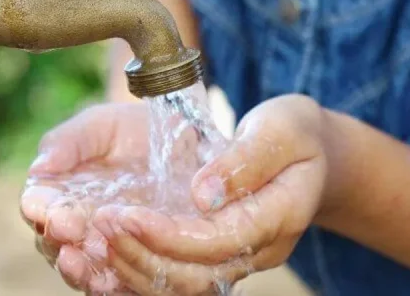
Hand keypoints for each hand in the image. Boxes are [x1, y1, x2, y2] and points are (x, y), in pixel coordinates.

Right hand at [20, 102, 156, 292]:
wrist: (179, 141)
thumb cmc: (130, 129)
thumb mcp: (100, 125)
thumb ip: (69, 142)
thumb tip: (40, 167)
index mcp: (56, 192)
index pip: (38, 206)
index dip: (43, 211)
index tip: (56, 212)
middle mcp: (72, 224)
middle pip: (53, 242)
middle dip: (60, 241)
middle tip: (73, 233)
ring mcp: (101, 246)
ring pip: (81, 268)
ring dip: (81, 269)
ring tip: (86, 263)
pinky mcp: (131, 260)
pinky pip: (116, 282)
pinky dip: (113, 284)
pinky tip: (114, 281)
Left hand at [92, 95, 332, 294]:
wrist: (313, 154)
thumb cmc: (296, 133)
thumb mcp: (280, 130)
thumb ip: (245, 161)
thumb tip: (201, 195)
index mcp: (278, 217)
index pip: (217, 241)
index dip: (168, 236)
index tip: (125, 214)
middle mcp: (258, 250)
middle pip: (195, 276)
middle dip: (142, 255)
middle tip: (100, 225)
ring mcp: (240, 258)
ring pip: (183, 287)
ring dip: (135, 267)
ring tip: (96, 239)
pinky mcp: (220, 256)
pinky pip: (178, 278)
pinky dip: (141, 270)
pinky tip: (109, 253)